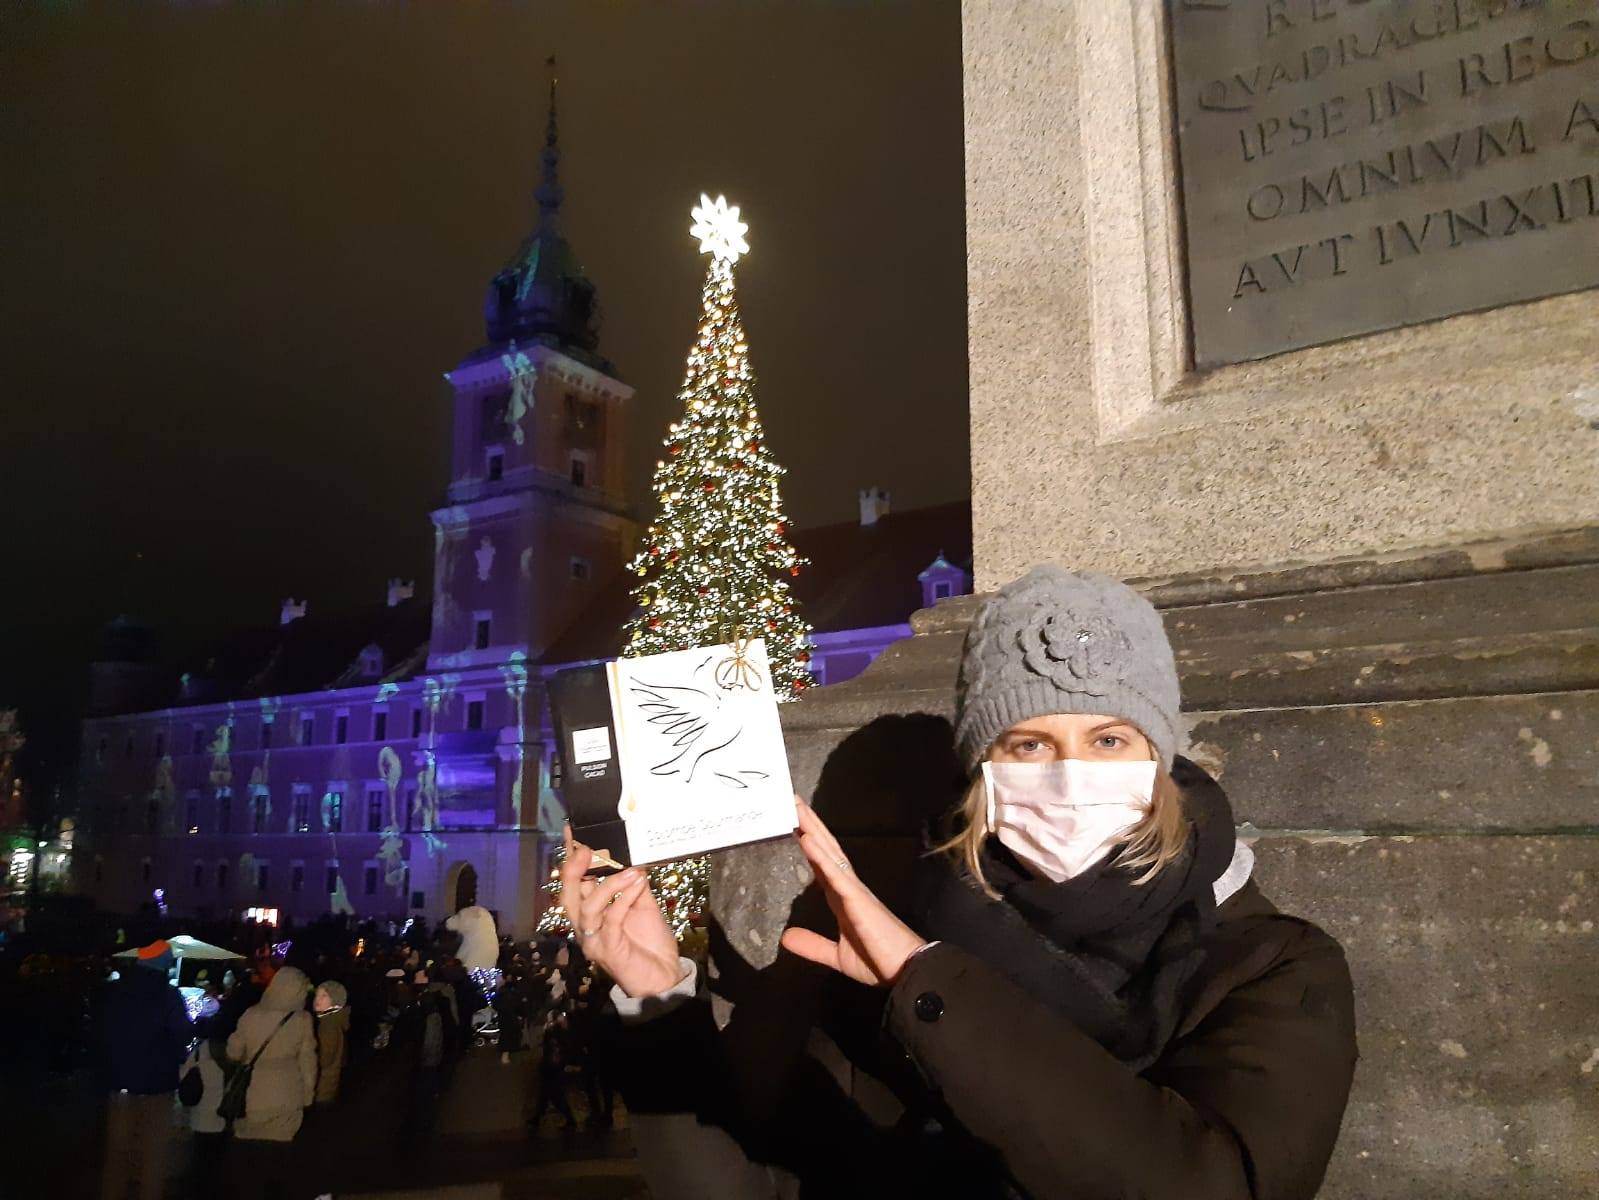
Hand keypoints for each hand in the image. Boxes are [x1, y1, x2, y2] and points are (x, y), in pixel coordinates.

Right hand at [557, 823, 683, 999]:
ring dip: (609, 884)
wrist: (664, 976)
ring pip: (588, 907)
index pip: (574, 883)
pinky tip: (637, 884)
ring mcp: (594, 940)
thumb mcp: (643, 906)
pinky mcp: (608, 950)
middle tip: (587, 848)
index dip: (570, 859)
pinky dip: (624, 899)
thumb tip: (632, 859)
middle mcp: (585, 926)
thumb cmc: (650, 942)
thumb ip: (634, 885)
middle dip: (573, 870)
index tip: (571, 832)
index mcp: (591, 913)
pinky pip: (612, 919)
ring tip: (630, 870)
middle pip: (568, 896)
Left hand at [780, 797, 928, 988]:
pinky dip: (820, 855)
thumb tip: (785, 938)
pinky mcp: (858, 899)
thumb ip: (813, 946)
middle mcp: (849, 888)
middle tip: (792, 800)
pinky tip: (807, 839)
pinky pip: (836, 873)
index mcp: (843, 899)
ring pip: (829, 853)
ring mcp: (854, 890)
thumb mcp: (837, 955)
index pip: (822, 865)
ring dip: (812, 829)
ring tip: (796, 807)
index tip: (795, 824)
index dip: (809, 844)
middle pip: (825, 849)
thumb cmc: (878, 961)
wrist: (907, 971)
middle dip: (809, 825)